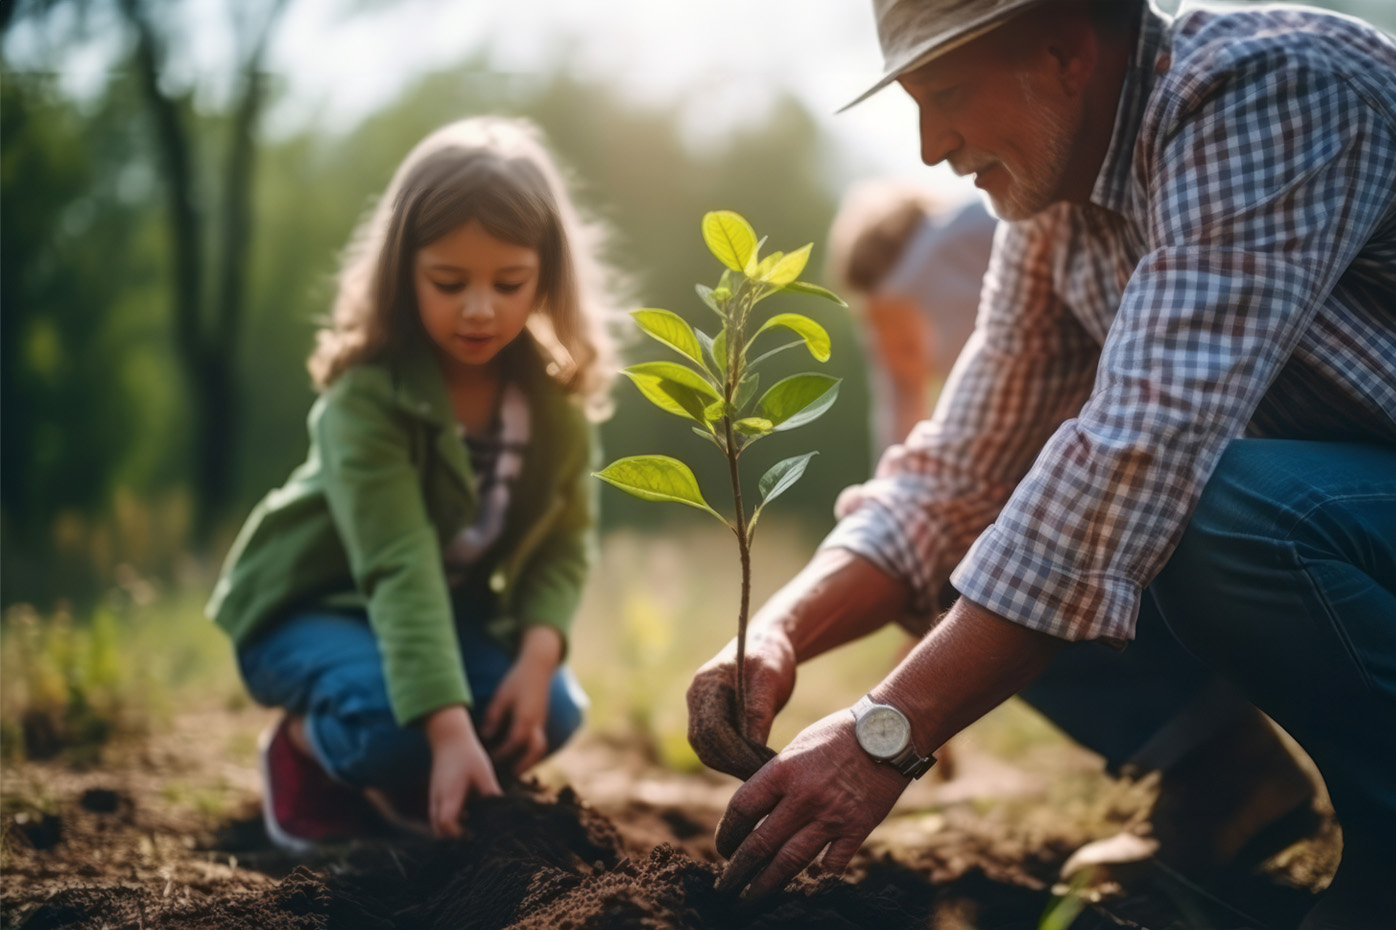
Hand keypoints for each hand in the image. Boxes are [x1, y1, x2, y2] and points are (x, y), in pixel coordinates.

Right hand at [423, 705, 501, 838]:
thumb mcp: (484, 773)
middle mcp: (438, 799)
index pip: (446, 823)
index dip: (458, 834)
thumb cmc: (468, 755)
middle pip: (438, 830)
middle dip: (453, 839)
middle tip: (474, 837)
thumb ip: (491, 793)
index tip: (474, 836)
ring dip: (451, 830)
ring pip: (436, 824)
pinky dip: (448, 822)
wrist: (449, 739)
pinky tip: (467, 816)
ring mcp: (434, 798)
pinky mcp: (436, 795)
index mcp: (449, 795)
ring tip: (471, 828)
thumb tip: (503, 812)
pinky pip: (438, 816)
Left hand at [481, 626, 560, 774]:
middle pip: (535, 751)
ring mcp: (542, 722)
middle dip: (522, 765)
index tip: (488, 762)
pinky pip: (538, 741)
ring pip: (539, 748)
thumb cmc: (516, 681)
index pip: (513, 743)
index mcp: (526, 718)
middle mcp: (537, 723)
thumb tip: (485, 737)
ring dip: (528, 760)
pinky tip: (517, 755)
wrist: (538, 667)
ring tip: (513, 770)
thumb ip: (493, 718)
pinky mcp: (542, 721)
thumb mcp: (501, 697)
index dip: (500, 754)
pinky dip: (529, 751)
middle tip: (508, 776)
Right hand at [686, 549, 909, 779]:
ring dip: (730, 763)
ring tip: (759, 772)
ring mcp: (700, 707)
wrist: (767, 643)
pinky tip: (754, 764)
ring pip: (706, 748)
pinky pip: (714, 744)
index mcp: (706, 685)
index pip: (711, 730)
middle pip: (704, 742)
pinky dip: (731, 757)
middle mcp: (697, 697)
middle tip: (761, 775)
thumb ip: (758, 712)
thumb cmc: (770, 657)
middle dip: (731, 763)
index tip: (760, 765)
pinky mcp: (710, 716)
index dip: (733, 753)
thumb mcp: (768, 682)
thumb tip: (753, 748)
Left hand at [714, 709, 909, 897]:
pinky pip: (832, 863)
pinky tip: (809, 881)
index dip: (726, 833)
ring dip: (768, 883)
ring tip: (752, 896)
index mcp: (783, 771)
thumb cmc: (840, 734)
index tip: (723, 847)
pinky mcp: (857, 828)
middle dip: (738, 869)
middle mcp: (803, 797)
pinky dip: (819, 875)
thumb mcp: (798, 747)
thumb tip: (757, 809)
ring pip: (790, 861)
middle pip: (760, 843)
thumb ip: (779, 778)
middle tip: (726, 886)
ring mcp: (831, 816)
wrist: (889, 733)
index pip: (741, 809)